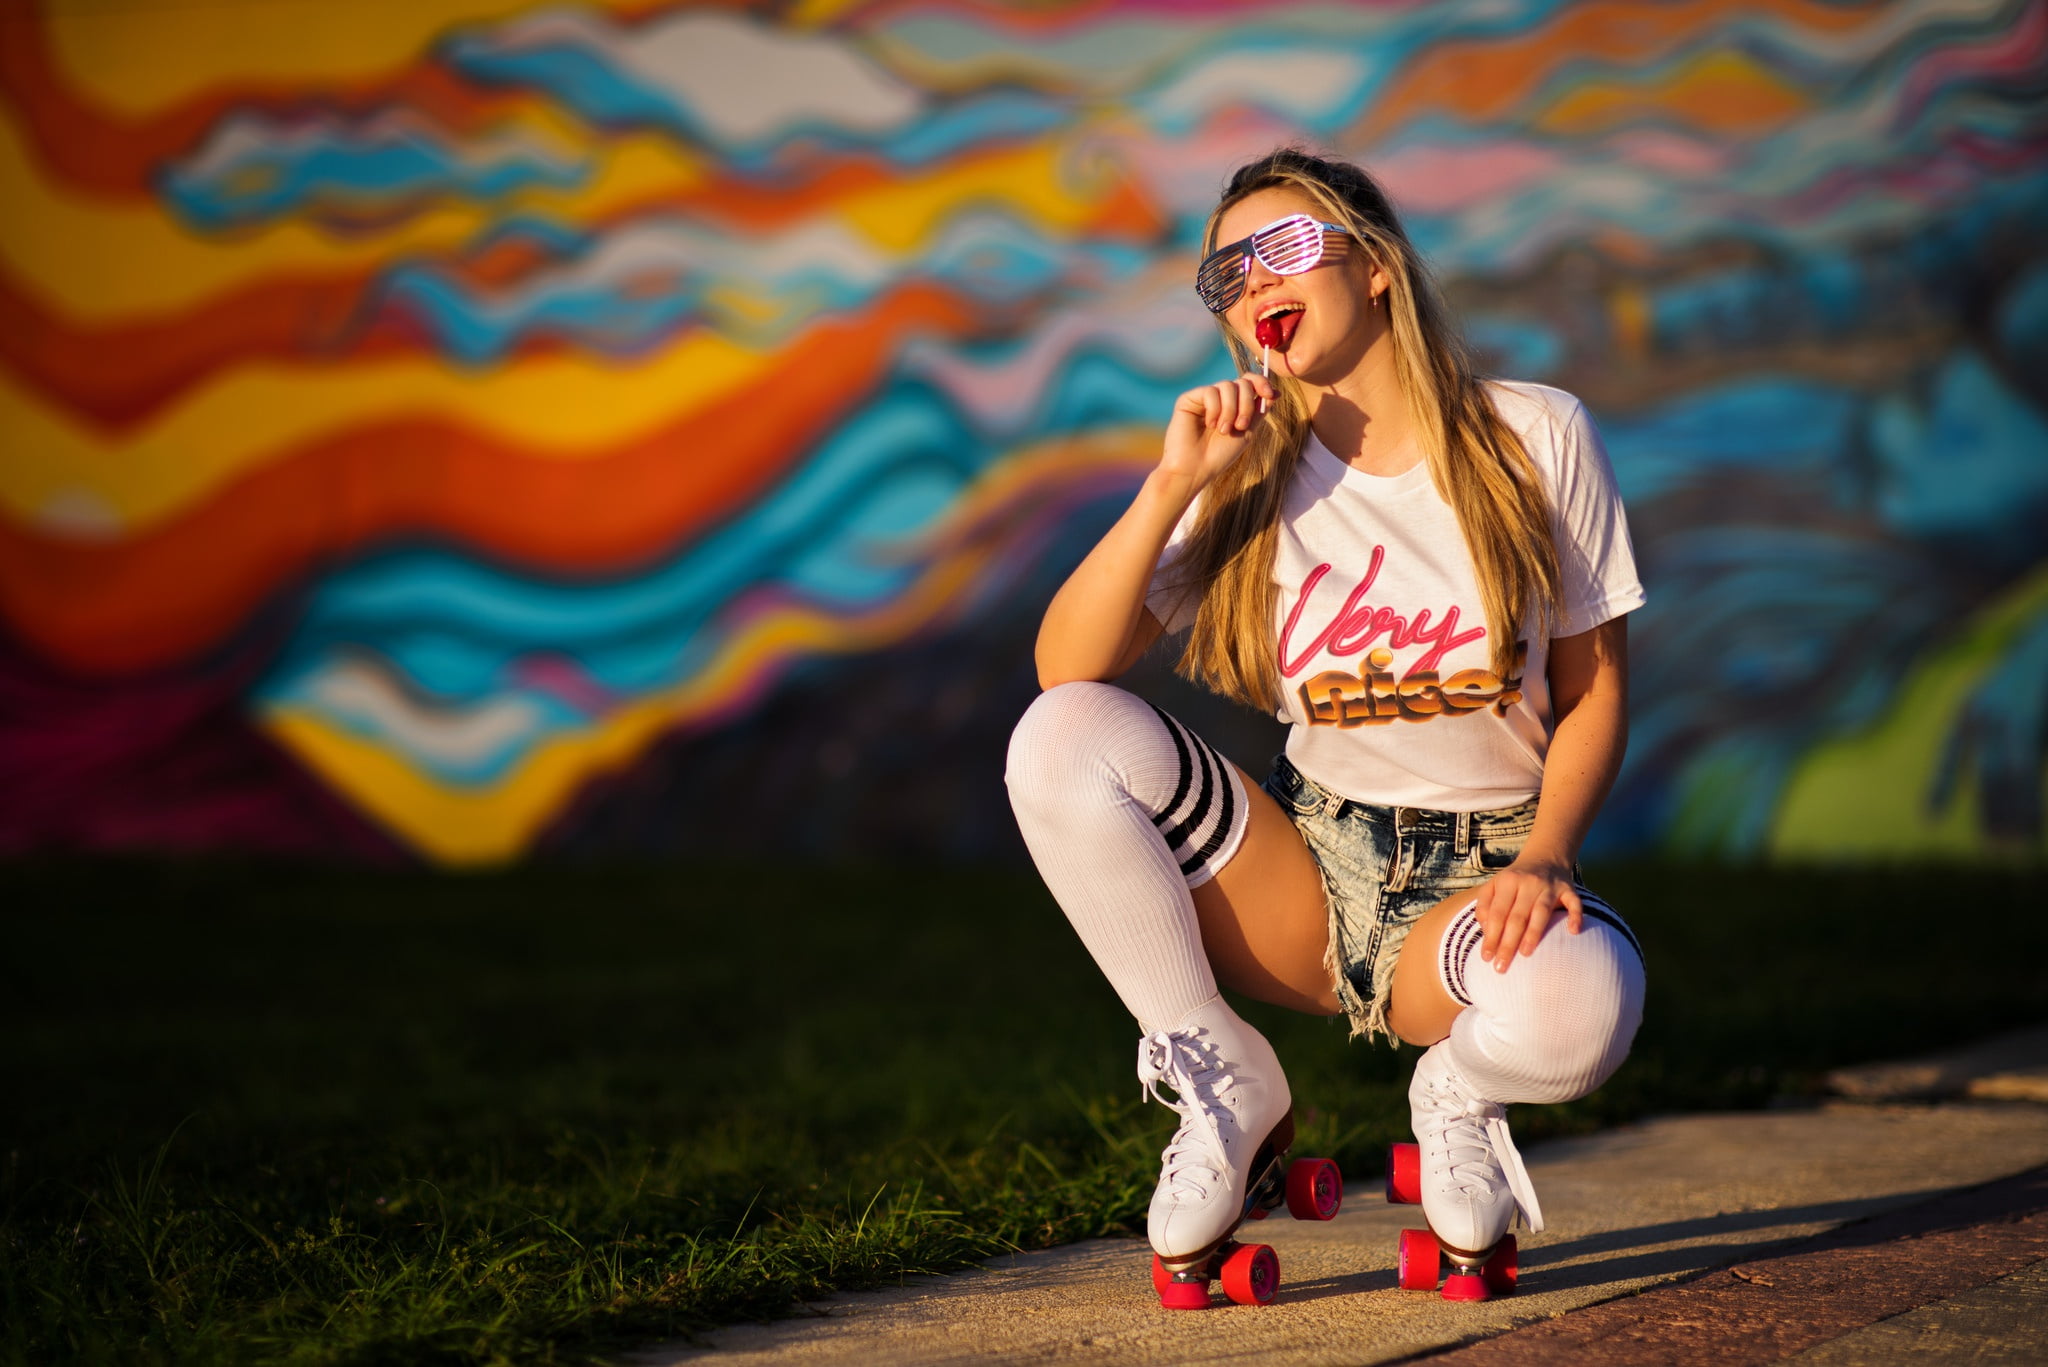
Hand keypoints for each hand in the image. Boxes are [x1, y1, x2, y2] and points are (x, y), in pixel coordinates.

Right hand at [1158, 374, 1275, 491]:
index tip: (1269, 394)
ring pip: (1227, 386)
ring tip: (1224, 430)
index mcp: (1234, 404)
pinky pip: (1210, 392)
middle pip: (1242, 383)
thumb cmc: (1220, 455)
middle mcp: (1219, 398)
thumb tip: (1277, 392)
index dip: (1262, 383)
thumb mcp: (1248, 432)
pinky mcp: (1189, 399)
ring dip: (1231, 410)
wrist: (1195, 468)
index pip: (1250, 382)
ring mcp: (1204, 397)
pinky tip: (1209, 425)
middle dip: (1247, 404)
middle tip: (1240, 426)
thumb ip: (1260, 411)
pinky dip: (1215, 409)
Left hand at [1473, 855, 1581, 971]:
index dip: (1491, 936)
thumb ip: (1484, 905)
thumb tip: (1485, 930)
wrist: (1545, 857)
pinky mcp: (1569, 889)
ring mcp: (1550, 886)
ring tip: (1525, 954)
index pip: (1497, 913)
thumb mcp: (1494, 885)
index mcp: (1507, 882)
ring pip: (1541, 912)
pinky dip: (1575, 916)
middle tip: (1501, 967)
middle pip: (1517, 917)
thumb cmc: (1515, 880)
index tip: (1486, 958)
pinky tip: (1573, 932)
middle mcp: (1528, 883)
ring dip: (1533, 933)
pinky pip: (1575, 903)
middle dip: (1508, 943)